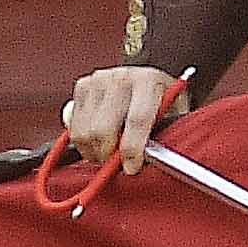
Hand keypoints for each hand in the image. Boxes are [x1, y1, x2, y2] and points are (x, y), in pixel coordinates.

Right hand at [64, 65, 185, 173]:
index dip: (132, 148)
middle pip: (103, 128)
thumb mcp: (174, 116)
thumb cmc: (164, 103)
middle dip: (108, 155)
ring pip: (84, 131)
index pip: (137, 119)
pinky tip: (97, 142)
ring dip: (94, 151)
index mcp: (148, 81)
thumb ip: (162, 135)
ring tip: (108, 154)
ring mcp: (98, 80)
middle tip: (117, 165)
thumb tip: (149, 159)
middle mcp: (121, 77)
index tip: (131, 168)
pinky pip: (73, 126)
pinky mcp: (82, 86)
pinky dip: (83, 142)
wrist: (147, 80)